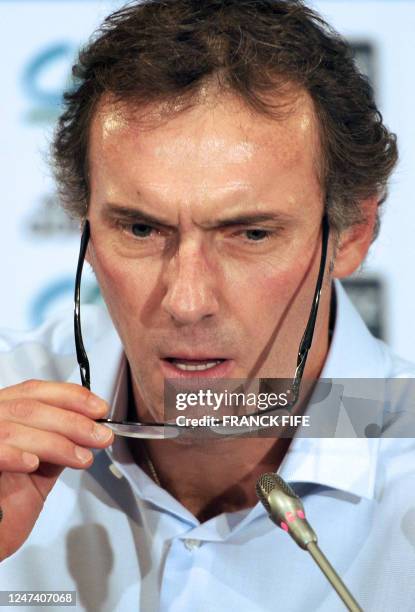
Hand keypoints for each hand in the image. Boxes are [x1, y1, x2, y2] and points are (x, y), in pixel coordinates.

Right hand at [0, 379, 113, 560]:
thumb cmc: (5, 508)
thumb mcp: (39, 471)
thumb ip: (57, 445)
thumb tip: (89, 431)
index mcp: (2, 414)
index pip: (35, 391)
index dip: (70, 396)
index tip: (99, 409)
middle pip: (29, 406)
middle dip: (73, 421)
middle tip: (100, 436)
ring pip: (16, 427)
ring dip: (57, 442)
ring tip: (81, 458)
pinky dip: (16, 455)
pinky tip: (34, 463)